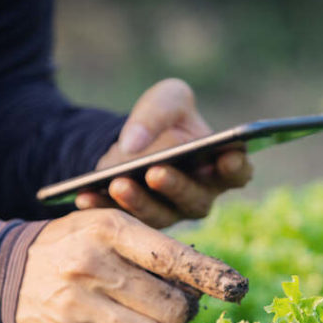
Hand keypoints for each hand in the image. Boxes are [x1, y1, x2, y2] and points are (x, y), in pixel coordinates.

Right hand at [15, 208, 246, 322]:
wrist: (5, 273)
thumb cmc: (75, 247)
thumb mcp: (108, 227)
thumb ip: (154, 249)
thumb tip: (206, 284)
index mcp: (109, 230)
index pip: (173, 257)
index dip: (211, 276)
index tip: (236, 288)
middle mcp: (93, 266)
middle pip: (171, 308)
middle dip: (179, 313)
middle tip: (169, 308)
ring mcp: (77, 306)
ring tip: (141, 322)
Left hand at [77, 78, 252, 228]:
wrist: (130, 141)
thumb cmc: (163, 119)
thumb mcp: (166, 99)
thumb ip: (158, 112)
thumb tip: (133, 143)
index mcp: (219, 166)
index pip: (237, 172)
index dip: (235, 167)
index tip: (226, 157)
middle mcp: (200, 196)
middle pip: (194, 198)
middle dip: (174, 185)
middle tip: (155, 171)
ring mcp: (169, 214)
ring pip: (158, 214)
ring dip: (137, 201)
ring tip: (116, 183)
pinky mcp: (139, 223)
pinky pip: (122, 220)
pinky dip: (102, 206)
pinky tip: (84, 195)